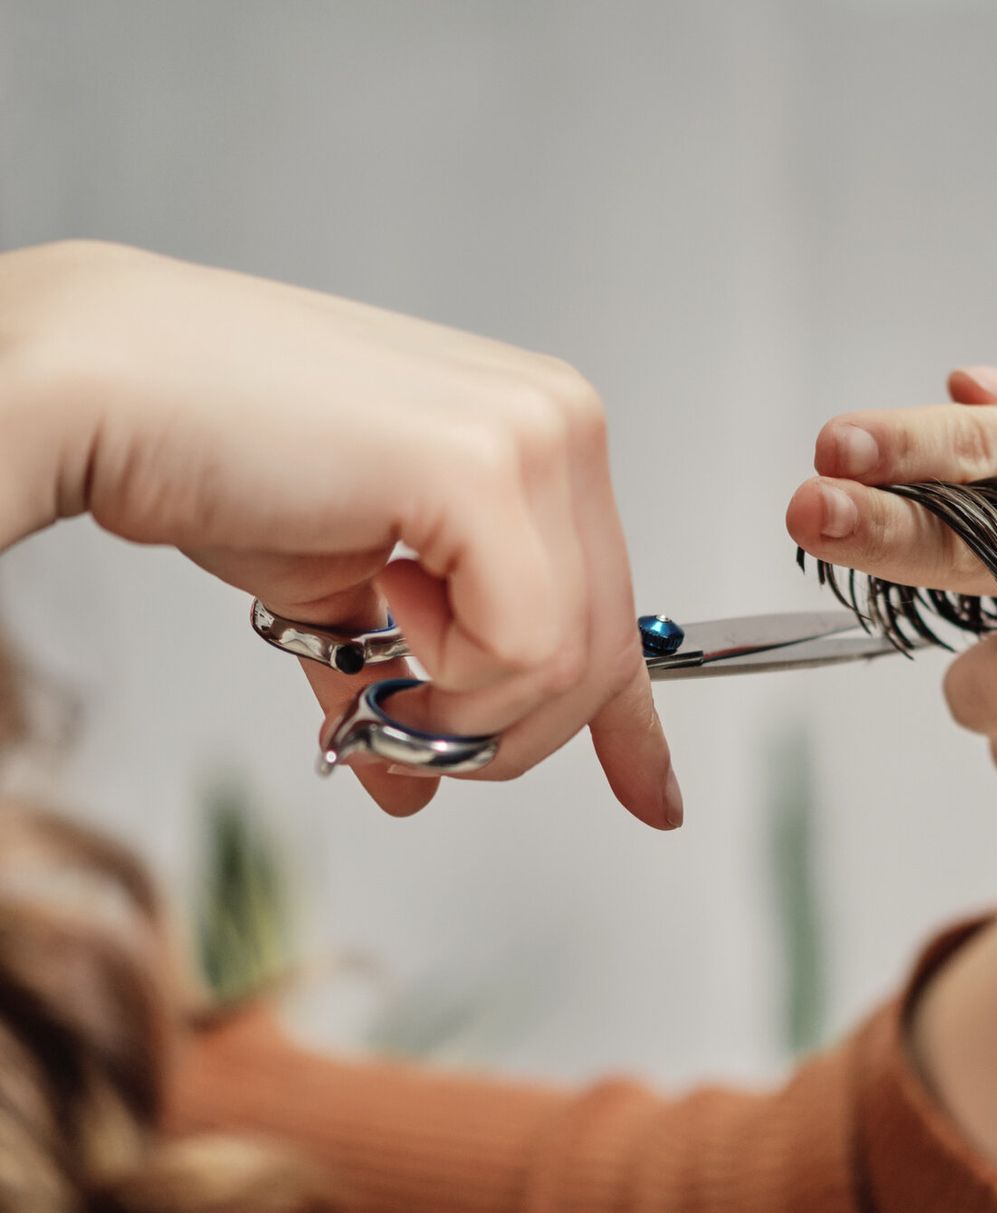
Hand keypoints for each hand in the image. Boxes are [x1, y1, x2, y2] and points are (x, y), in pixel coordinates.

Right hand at [0, 241, 677, 826]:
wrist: (105, 390)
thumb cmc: (212, 459)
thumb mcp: (340, 590)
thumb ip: (401, 677)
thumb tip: (415, 785)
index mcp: (543, 437)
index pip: (616, 606)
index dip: (630, 721)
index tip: (652, 798)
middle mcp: (561, 423)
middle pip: (601, 650)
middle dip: (501, 732)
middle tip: (400, 729)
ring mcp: (535, 435)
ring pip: (567, 661)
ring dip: (458, 710)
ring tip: (372, 659)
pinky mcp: (485, 466)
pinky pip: (523, 644)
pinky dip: (446, 676)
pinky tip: (376, 601)